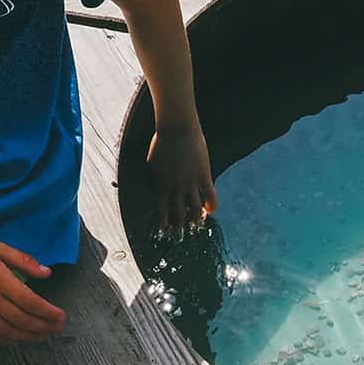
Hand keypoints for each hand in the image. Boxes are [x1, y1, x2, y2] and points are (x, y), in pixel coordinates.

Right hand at [0, 223, 67, 344]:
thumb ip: (23, 261)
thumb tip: (47, 273)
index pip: (31, 302)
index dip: (49, 313)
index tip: (61, 317)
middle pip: (21, 320)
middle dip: (43, 327)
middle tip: (57, 329)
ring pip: (5, 331)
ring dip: (26, 337)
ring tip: (42, 337)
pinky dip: (3, 340)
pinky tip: (14, 340)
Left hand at [148, 122, 215, 236]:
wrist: (177, 128)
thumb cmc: (162, 142)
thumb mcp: (152, 163)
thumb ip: (154, 178)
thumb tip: (154, 187)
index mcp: (162, 185)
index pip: (163, 210)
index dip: (164, 222)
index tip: (164, 231)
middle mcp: (177, 188)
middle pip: (179, 213)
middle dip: (179, 227)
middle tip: (180, 236)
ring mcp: (191, 182)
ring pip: (195, 208)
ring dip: (195, 219)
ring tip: (196, 225)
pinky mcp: (204, 175)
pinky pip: (210, 195)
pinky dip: (211, 205)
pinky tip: (211, 211)